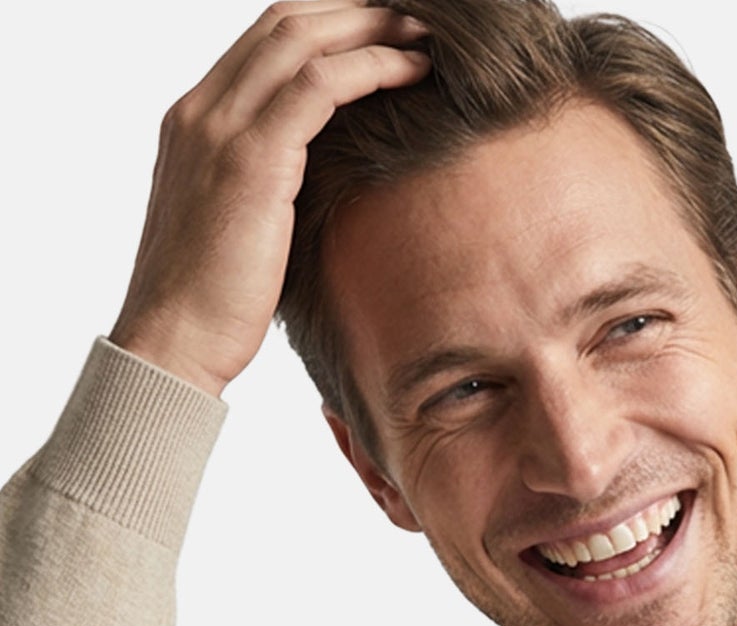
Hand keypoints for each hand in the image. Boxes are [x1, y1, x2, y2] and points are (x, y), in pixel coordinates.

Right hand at [109, 3, 431, 397]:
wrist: (173, 343)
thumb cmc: (212, 307)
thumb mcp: (236, 227)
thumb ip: (264, 187)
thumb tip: (314, 188)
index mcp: (195, 122)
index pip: (264, 40)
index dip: (326, 23)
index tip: (380, 28)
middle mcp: (202, 111)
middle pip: (285, 21)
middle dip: (353, 10)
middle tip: (413, 15)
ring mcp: (221, 128)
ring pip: (302, 39)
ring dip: (371, 27)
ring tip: (425, 33)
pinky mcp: (252, 159)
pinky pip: (319, 86)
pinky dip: (371, 67)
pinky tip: (413, 71)